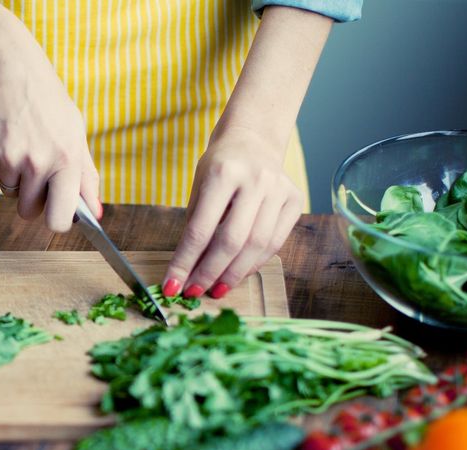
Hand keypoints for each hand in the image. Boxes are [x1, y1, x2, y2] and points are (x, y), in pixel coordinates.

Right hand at [0, 44, 100, 230]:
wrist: (8, 66)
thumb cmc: (47, 101)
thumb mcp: (75, 132)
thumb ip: (86, 176)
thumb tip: (95, 213)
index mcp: (67, 159)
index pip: (59, 219)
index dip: (55, 221)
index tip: (53, 212)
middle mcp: (38, 162)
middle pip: (28, 212)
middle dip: (30, 198)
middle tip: (32, 168)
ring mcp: (9, 158)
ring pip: (8, 194)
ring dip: (12, 178)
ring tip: (18, 144)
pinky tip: (1, 140)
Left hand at [164, 126, 303, 298]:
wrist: (253, 138)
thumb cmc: (219, 166)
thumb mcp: (198, 187)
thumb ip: (195, 226)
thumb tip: (186, 272)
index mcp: (223, 173)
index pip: (200, 229)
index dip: (185, 262)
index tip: (172, 285)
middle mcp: (256, 180)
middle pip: (232, 241)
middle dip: (210, 273)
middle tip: (195, 292)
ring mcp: (279, 190)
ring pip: (257, 245)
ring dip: (234, 274)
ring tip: (216, 289)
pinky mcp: (294, 200)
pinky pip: (275, 242)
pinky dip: (255, 263)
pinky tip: (238, 273)